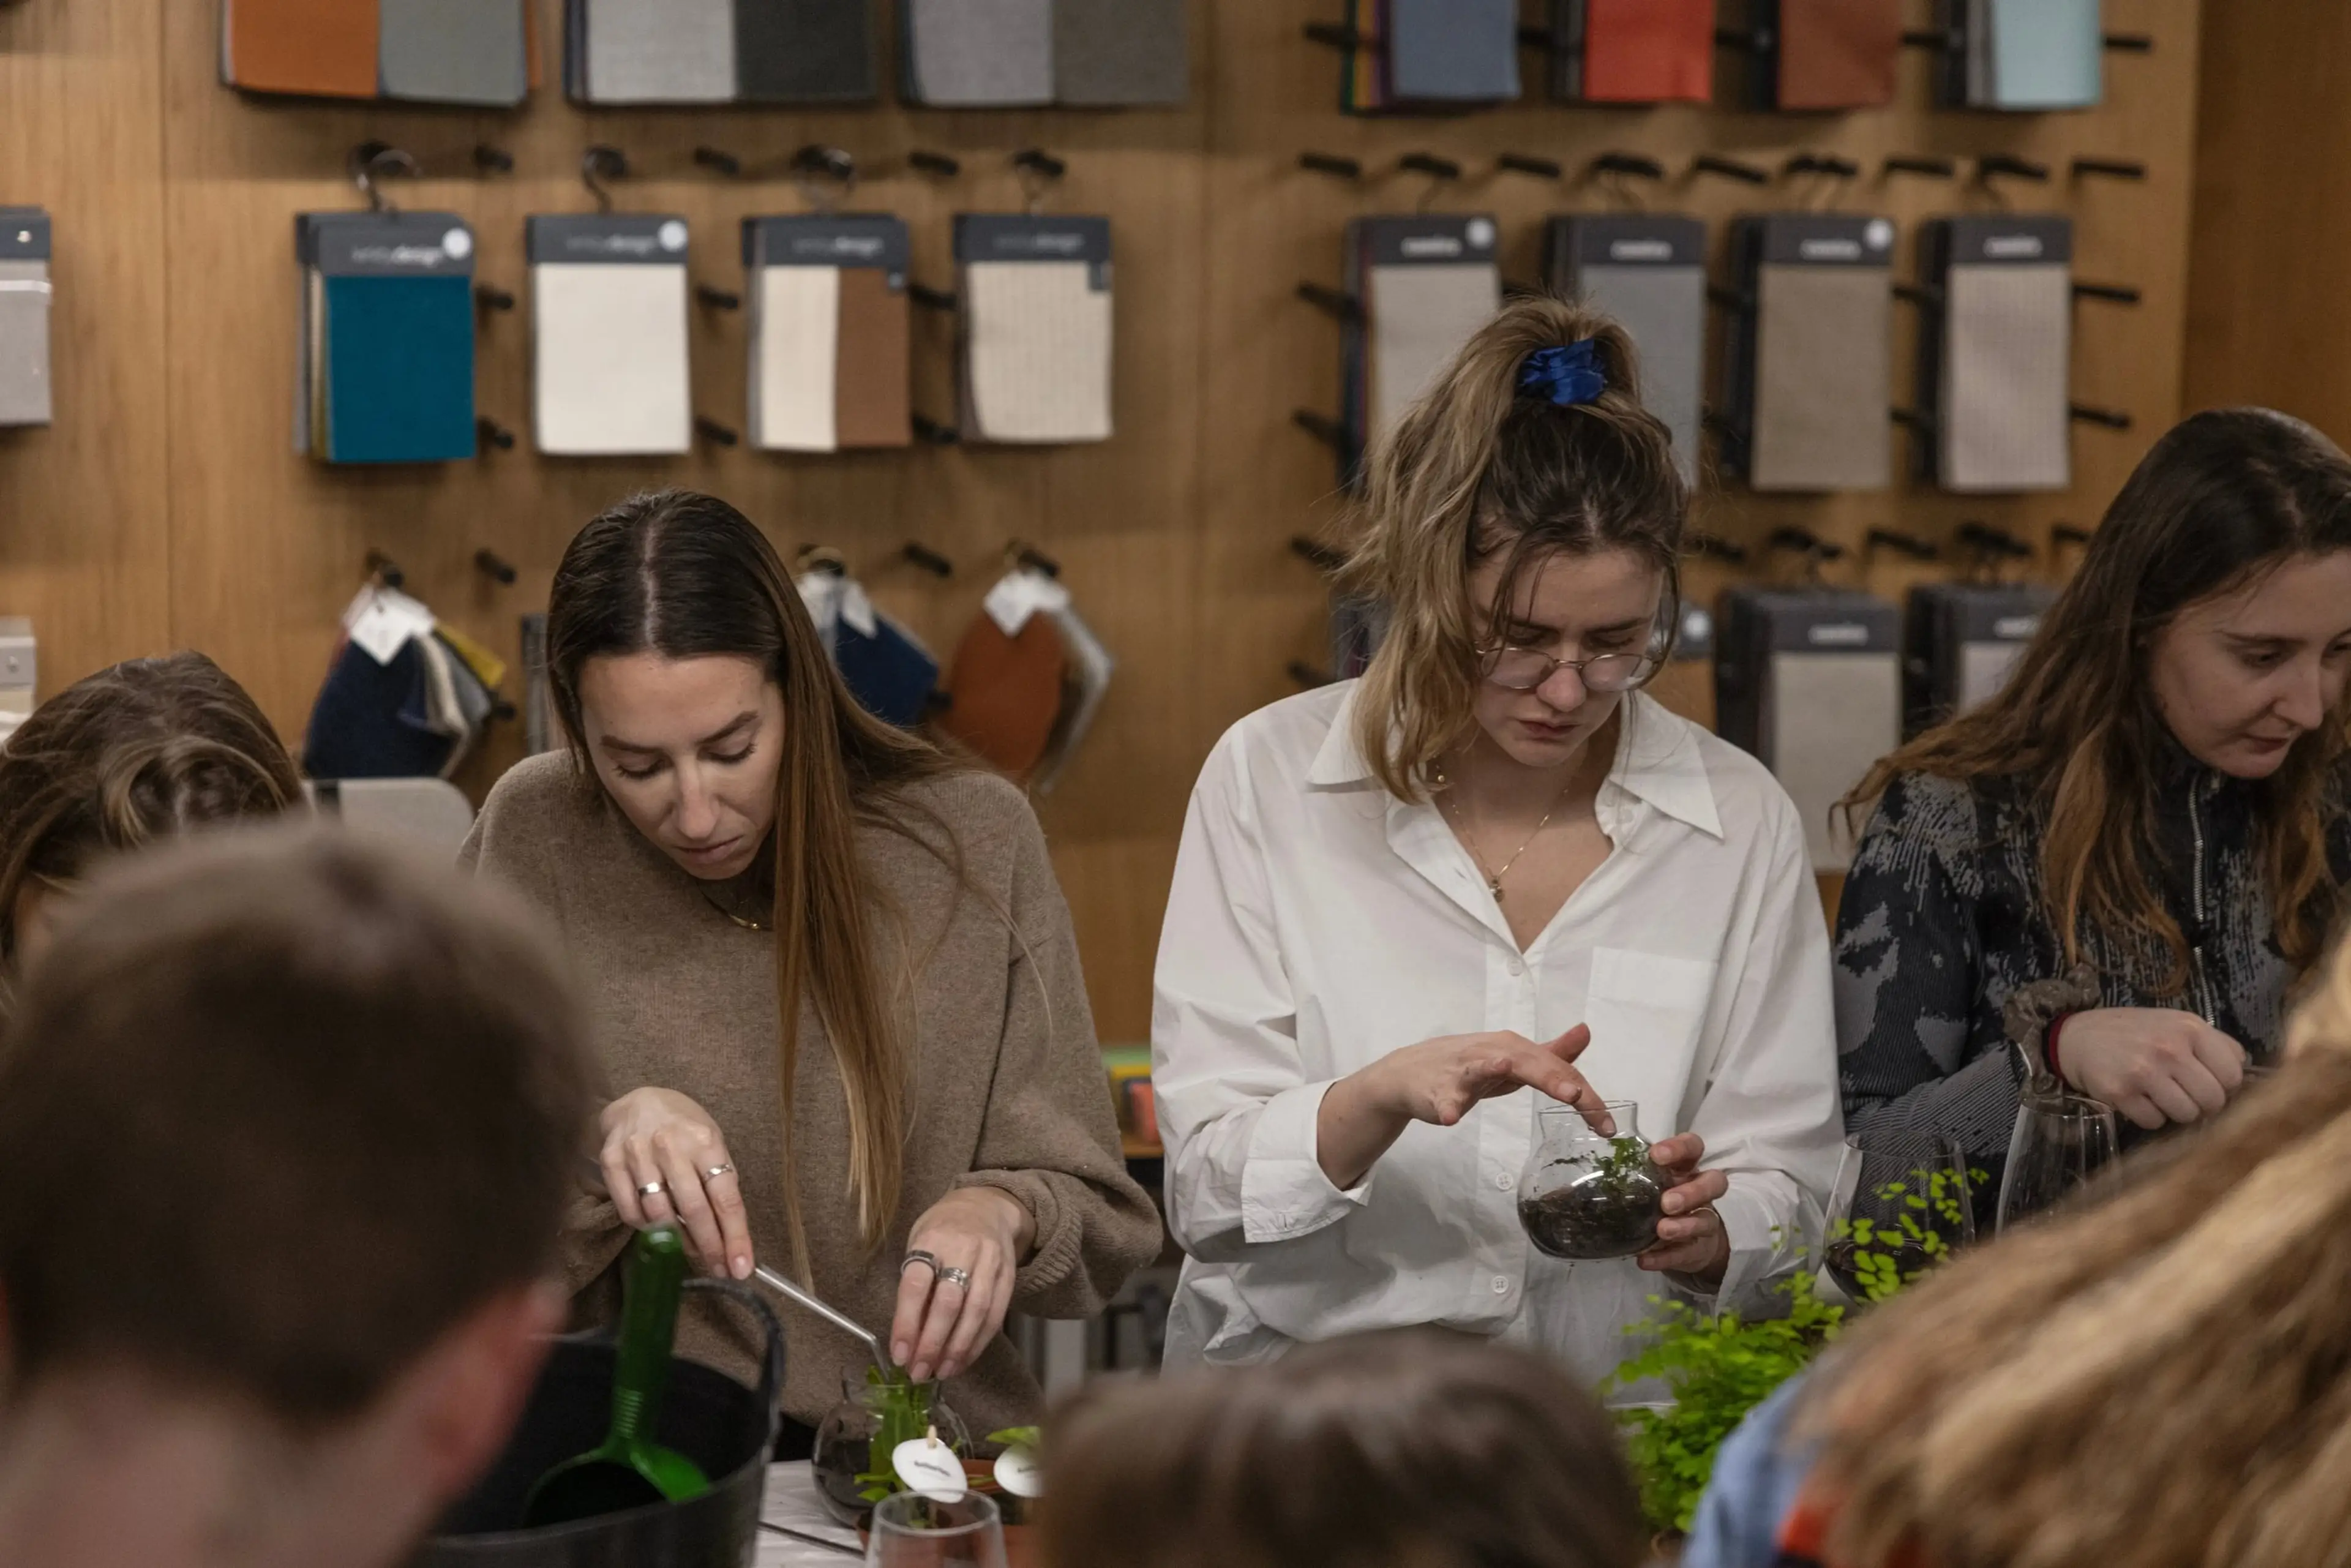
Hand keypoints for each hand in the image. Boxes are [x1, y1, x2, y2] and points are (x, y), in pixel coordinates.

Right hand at [599, 1088, 752, 1278]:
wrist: (638, 1102)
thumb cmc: (682, 1127)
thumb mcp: (711, 1142)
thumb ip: (719, 1180)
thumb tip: (729, 1231)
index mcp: (705, 1141)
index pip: (725, 1196)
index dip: (734, 1236)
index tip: (741, 1267)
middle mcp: (671, 1146)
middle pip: (694, 1210)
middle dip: (709, 1248)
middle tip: (719, 1270)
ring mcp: (638, 1154)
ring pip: (659, 1215)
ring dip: (678, 1244)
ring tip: (692, 1253)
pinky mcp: (611, 1163)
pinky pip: (630, 1211)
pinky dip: (646, 1229)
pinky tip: (658, 1231)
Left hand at [891, 1187, 1035, 1382]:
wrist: (987, 1206)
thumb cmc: (942, 1230)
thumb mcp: (919, 1242)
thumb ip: (915, 1283)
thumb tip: (907, 1336)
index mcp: (932, 1240)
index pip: (917, 1285)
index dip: (906, 1323)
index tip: (900, 1355)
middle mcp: (963, 1250)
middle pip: (949, 1303)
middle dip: (932, 1343)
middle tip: (919, 1373)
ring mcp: (991, 1263)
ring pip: (976, 1312)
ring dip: (958, 1349)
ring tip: (942, 1372)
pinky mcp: (1009, 1276)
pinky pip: (996, 1315)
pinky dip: (978, 1343)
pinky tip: (963, 1360)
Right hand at [1318, 1027, 1608, 1188]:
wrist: (1412, 1072)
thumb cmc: (1469, 1066)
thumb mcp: (1515, 1059)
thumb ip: (1552, 1053)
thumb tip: (1586, 1030)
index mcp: (1515, 1048)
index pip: (1558, 1070)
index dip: (1585, 1095)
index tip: (1608, 1125)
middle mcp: (1491, 1052)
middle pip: (1528, 1064)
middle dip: (1552, 1078)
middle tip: (1576, 1096)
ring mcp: (1462, 1070)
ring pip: (1479, 1067)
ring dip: (1491, 1067)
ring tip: (1505, 1066)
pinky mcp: (1437, 1090)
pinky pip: (1442, 1099)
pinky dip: (1446, 1107)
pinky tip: (1451, 1116)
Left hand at [1638, 1132, 1728, 1282]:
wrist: (1684, 1241)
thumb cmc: (1658, 1201)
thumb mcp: (1647, 1185)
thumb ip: (1628, 1179)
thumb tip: (1581, 1180)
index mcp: (1686, 1168)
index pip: (1693, 1148)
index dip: (1680, 1149)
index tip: (1657, 1156)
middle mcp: (1701, 1191)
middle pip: (1714, 1182)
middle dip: (1691, 1192)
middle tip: (1667, 1203)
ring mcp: (1704, 1220)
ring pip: (1706, 1219)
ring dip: (1684, 1225)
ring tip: (1662, 1231)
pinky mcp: (1698, 1249)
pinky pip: (1686, 1253)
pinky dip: (1665, 1258)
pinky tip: (1645, 1260)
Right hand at [2054, 1007, 2246, 1129]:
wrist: (2076, 1036)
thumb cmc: (2134, 1033)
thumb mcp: (2176, 1023)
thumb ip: (2213, 1044)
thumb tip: (2243, 1071)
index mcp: (2189, 1028)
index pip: (2233, 1074)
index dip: (2224, 1086)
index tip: (2207, 1083)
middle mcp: (2168, 1048)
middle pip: (2213, 1099)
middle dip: (2202, 1104)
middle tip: (2185, 1095)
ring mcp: (2143, 1071)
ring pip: (2186, 1114)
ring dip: (2176, 1112)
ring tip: (2160, 1096)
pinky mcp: (2120, 1092)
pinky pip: (2154, 1122)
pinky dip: (2149, 1117)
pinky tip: (2138, 1099)